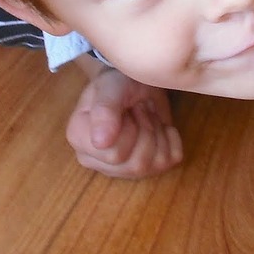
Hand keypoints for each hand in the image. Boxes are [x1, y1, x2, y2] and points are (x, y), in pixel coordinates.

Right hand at [66, 68, 182, 178]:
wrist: (133, 85)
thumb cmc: (116, 84)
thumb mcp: (110, 88)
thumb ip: (104, 111)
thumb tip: (101, 142)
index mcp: (81, 142)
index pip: (114, 155)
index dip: (129, 129)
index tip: (128, 108)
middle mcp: (98, 161)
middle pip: (136, 164)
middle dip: (146, 130)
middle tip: (140, 109)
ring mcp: (122, 169)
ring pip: (153, 165)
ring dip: (158, 134)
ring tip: (148, 116)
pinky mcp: (146, 168)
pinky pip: (169, 162)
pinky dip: (172, 140)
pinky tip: (161, 126)